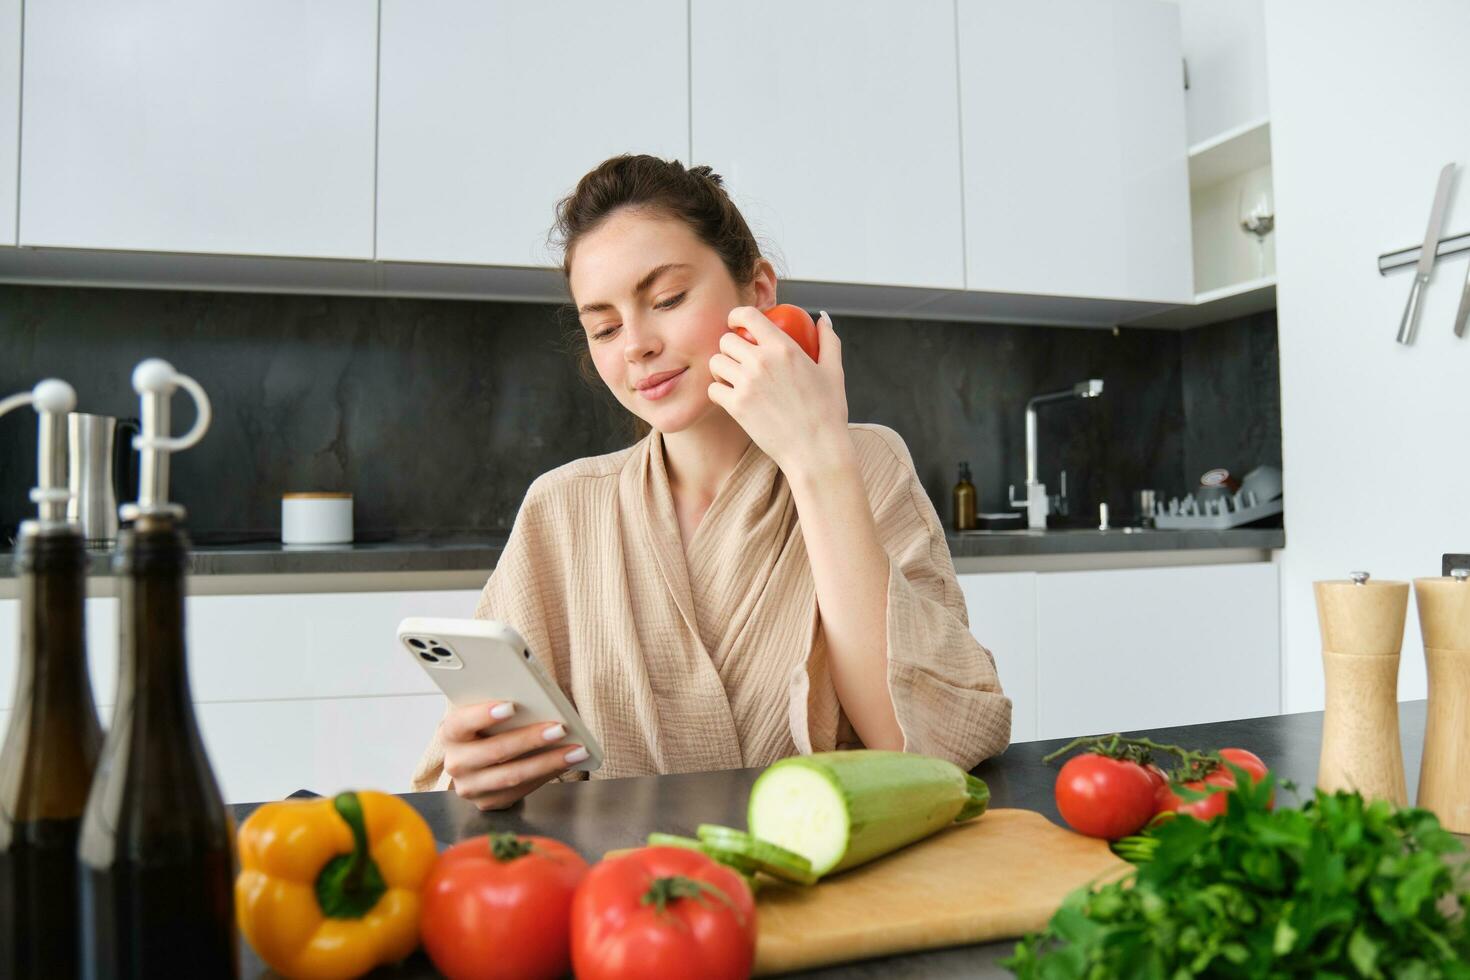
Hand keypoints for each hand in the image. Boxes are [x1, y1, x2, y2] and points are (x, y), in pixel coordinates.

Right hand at [439, 701, 588, 810]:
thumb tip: (536, 699)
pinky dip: (547, 774)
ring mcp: (470, 787)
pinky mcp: (488, 803)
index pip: (462, 723)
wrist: (476, 758)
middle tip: (560, 728)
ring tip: (576, 750)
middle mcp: (456, 763)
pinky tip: (567, 762)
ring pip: (513, 775)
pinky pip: (521, 790)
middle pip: (495, 751)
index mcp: (450, 733)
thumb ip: (501, 704)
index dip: (483, 714)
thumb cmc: (487, 726)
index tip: (511, 705)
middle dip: (531, 739)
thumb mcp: (485, 712)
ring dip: (548, 761)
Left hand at [707, 308, 848, 474]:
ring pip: (715, 362)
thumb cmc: (828, 412)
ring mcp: (746, 384)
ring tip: (731, 377)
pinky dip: (719, 392)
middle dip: (729, 346)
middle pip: (726, 340)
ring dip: (721, 368)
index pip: (748, 316)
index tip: (736, 324)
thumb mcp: (834, 371)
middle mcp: (761, 362)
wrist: (817, 450)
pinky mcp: (736, 407)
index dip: (736, 316)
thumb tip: (823, 320)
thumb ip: (828, 341)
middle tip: (737, 357)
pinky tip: (730, 396)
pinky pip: (713, 389)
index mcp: (784, 348)